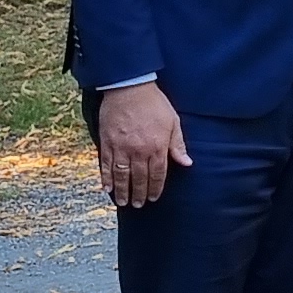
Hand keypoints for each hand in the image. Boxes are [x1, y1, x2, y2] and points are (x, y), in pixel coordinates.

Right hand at [96, 82, 190, 207]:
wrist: (129, 87)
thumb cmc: (154, 103)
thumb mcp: (173, 121)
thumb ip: (178, 145)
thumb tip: (187, 163)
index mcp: (157, 146)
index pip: (157, 174)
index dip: (155, 188)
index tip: (153, 198)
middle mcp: (139, 151)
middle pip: (139, 178)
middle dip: (139, 194)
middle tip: (138, 205)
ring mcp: (121, 147)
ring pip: (121, 176)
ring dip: (122, 191)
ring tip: (123, 202)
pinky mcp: (107, 142)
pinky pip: (106, 164)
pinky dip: (105, 178)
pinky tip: (107, 188)